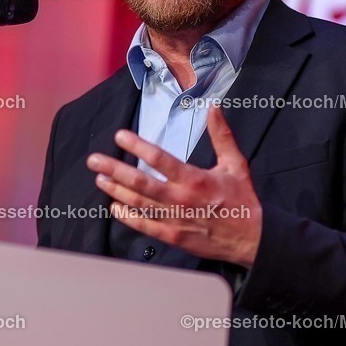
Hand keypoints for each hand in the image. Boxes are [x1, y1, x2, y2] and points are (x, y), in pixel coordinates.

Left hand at [86, 106, 261, 266]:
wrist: (251, 238)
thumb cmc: (242, 199)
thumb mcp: (235, 164)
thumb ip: (221, 135)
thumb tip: (214, 108)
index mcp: (194, 178)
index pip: (159, 159)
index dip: (137, 146)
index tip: (120, 136)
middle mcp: (180, 199)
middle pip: (139, 182)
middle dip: (114, 169)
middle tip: (94, 160)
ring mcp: (174, 219)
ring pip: (138, 203)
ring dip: (115, 191)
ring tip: (99, 179)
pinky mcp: (173, 236)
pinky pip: (144, 226)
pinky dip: (127, 216)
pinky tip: (114, 207)